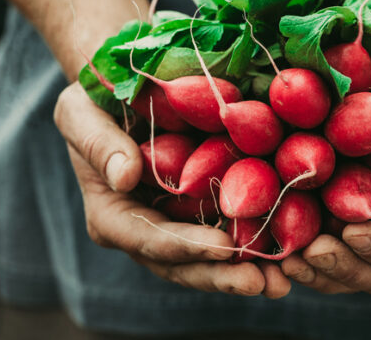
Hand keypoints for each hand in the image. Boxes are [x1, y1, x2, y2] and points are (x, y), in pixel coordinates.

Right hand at [54, 82, 290, 298]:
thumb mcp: (81, 112)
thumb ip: (98, 144)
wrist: (123, 87)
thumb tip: (124, 176)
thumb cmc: (93, 98)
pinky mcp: (204, 209)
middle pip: (183, 264)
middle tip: (263, 282)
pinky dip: (259, 243)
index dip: (186, 247)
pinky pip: (231, 231)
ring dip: (246, 271)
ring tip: (284, 281)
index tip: (224, 247)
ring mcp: (177, 224)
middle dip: (222, 275)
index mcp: (112, 214)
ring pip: (210, 259)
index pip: (149, 239)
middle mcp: (145, 230)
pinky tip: (290, 250)